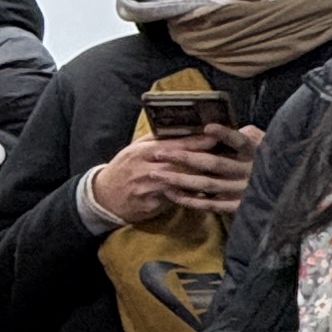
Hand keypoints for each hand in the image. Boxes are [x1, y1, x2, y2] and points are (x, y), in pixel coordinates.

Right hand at [90, 126, 257, 225]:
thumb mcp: (134, 149)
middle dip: (204, 159)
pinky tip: (205, 193)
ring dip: (201, 178)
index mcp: (144, 151)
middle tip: (226, 155)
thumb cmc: (123, 169)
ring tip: (221, 174)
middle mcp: (148, 168)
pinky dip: (191, 195)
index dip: (196, 141)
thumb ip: (155, 140)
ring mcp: (150, 187)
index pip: (175, 144)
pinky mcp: (152, 203)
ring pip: (181, 181)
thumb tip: (178, 128)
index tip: (215, 136)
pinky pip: (176, 199)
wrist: (104, 197)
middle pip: (182, 162)